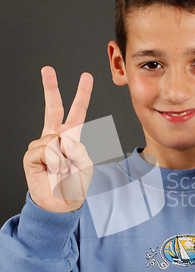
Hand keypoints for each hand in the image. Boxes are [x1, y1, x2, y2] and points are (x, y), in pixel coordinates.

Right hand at [23, 66, 93, 212]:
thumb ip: (79, 148)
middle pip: (52, 107)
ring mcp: (41, 145)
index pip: (76, 112)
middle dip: (50, 87)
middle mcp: (54, 137)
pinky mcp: (32, 155)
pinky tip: (53, 170)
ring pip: (56, 138)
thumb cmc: (75, 183)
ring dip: (64, 157)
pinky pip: (47, 149)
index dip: (81, 95)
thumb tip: (63, 137)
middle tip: (47, 69)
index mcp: (70, 136)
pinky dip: (55, 161)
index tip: (86, 77)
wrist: (62, 202)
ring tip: (63, 169)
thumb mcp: (85, 164)